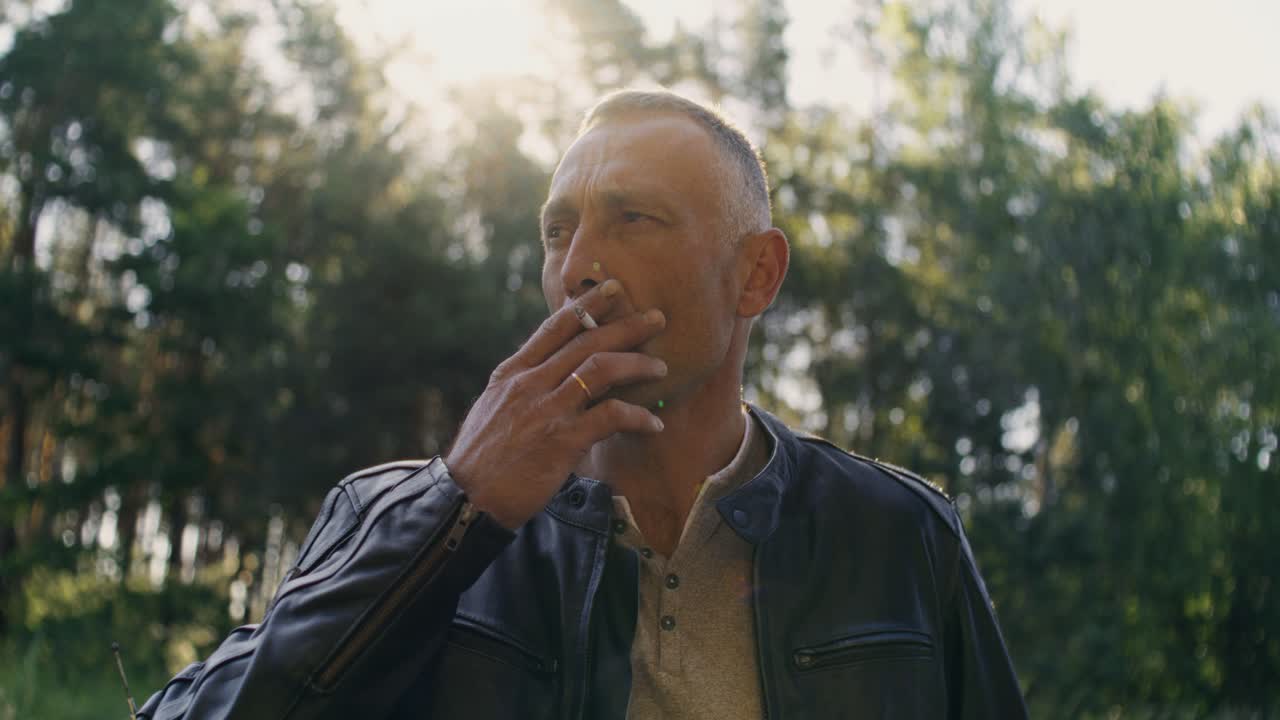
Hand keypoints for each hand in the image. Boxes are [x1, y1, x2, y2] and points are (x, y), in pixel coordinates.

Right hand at [444, 280, 667, 528]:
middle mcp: (530, 384)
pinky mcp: (562, 440)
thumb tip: (547, 375)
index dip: (587, 306)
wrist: (467, 499)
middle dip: (626, 326)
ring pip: (602, 369)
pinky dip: (637, 416)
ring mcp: (547, 409)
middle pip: (586, 341)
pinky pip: (611, 416)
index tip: (613, 290)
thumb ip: (522, 388)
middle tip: (656, 318)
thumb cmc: (482, 460)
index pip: (555, 328)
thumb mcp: (494, 409)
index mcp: (513, 373)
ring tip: (660, 368)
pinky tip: (654, 423)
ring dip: (638, 364)